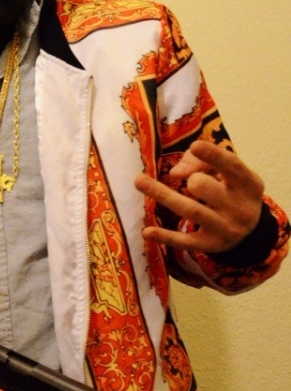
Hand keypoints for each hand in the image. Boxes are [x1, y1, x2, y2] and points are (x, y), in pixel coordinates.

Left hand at [135, 140, 264, 252]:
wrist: (251, 232)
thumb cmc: (230, 191)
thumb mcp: (227, 173)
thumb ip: (202, 162)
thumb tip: (175, 173)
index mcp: (249, 184)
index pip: (232, 167)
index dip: (214, 156)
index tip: (195, 145)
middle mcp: (240, 208)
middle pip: (208, 188)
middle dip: (194, 180)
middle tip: (190, 182)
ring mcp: (225, 229)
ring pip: (191, 210)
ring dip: (163, 195)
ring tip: (139, 181)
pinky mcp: (210, 245)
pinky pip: (185, 241)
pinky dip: (165, 236)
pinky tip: (146, 231)